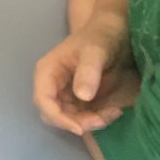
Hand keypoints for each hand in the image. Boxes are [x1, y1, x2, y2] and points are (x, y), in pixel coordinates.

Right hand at [33, 16, 138, 135]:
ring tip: (114, 113)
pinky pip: (84, 117)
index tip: (80, 128)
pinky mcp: (80, 99)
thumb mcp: (96, 50)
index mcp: (48, 71)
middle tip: (102, 119)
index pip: (43, 100)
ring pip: (70, 119)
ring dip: (90, 122)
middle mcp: (53, 85)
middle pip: (55, 114)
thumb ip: (88, 71)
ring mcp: (66, 93)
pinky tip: (115, 111)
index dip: (58, 117)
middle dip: (77, 122)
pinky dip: (98, 119)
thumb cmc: (102, 36)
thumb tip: (82, 96)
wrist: (116, 30)